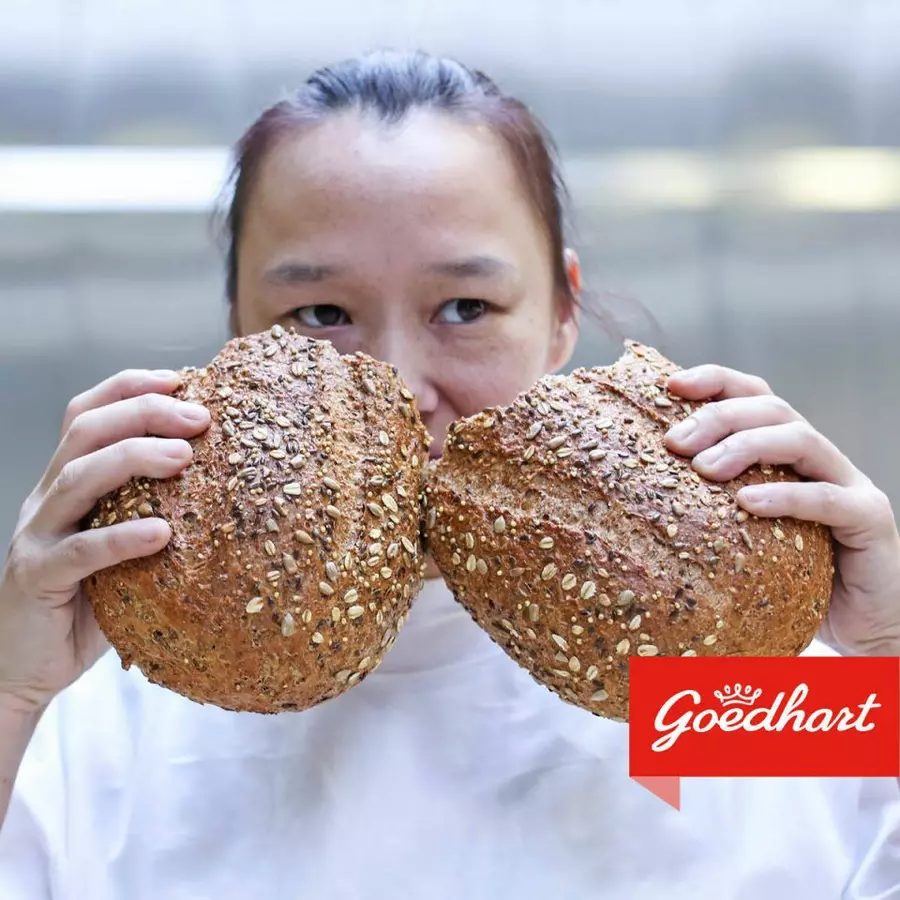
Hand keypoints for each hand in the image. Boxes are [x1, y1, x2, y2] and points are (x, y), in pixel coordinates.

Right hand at [0, 369, 209, 714]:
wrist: (23, 665)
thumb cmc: (86, 601)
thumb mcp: (120, 545)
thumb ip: (152, 512)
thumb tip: (230, 487)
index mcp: (66, 482)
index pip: (88, 413)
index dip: (131, 388)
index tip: (183, 380)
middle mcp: (47, 498)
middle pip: (86, 430)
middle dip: (144, 412)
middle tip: (199, 417)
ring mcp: (38, 535)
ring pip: (77, 476)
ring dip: (133, 458)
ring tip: (184, 457)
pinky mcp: (38, 578)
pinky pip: (80, 552)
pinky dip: (122, 538)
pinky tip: (162, 534)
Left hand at [662, 364, 899, 657]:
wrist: (855, 625)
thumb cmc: (787, 577)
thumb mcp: (739, 532)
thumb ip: (705, 505)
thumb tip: (633, 491)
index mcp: (787, 452)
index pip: (754, 395)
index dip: (715, 381)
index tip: (669, 385)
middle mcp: (819, 458)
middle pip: (772, 409)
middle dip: (718, 417)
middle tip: (674, 443)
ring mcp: (849, 484)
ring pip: (801, 440)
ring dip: (746, 446)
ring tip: (703, 469)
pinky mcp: (869, 519)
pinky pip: (828, 500)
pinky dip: (786, 497)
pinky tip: (747, 503)